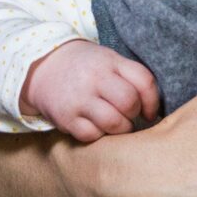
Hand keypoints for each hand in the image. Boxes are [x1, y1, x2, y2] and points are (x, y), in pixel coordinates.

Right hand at [23, 40, 159, 141]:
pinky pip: (92, 136)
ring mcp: (79, 98)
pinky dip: (98, 135)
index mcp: (110, 61)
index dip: (153, 101)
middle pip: (129, 103)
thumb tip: (154, 111)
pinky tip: (95, 126)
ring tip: (114, 123)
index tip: (149, 112)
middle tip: (127, 115)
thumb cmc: (85, 68)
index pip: (144, 81)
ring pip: (113, 123)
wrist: (41, 67)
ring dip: (120, 128)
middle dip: (133, 115)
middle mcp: (94, 78)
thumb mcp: (108, 60)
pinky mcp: (65, 117)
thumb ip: (131, 77)